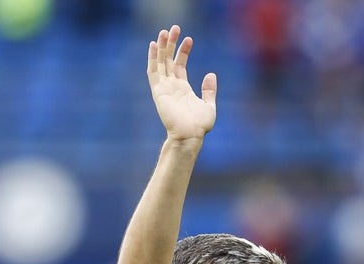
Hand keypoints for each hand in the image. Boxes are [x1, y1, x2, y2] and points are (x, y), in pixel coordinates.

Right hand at [147, 25, 216, 142]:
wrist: (190, 135)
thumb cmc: (200, 125)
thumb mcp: (209, 105)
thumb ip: (209, 90)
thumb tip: (211, 74)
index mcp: (182, 88)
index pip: (180, 65)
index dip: (183, 51)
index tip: (189, 39)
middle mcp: (171, 86)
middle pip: (168, 60)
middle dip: (171, 44)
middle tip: (174, 28)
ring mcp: (164, 88)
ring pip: (160, 63)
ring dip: (162, 47)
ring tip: (164, 31)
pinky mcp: (158, 91)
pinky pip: (153, 72)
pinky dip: (152, 58)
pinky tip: (154, 45)